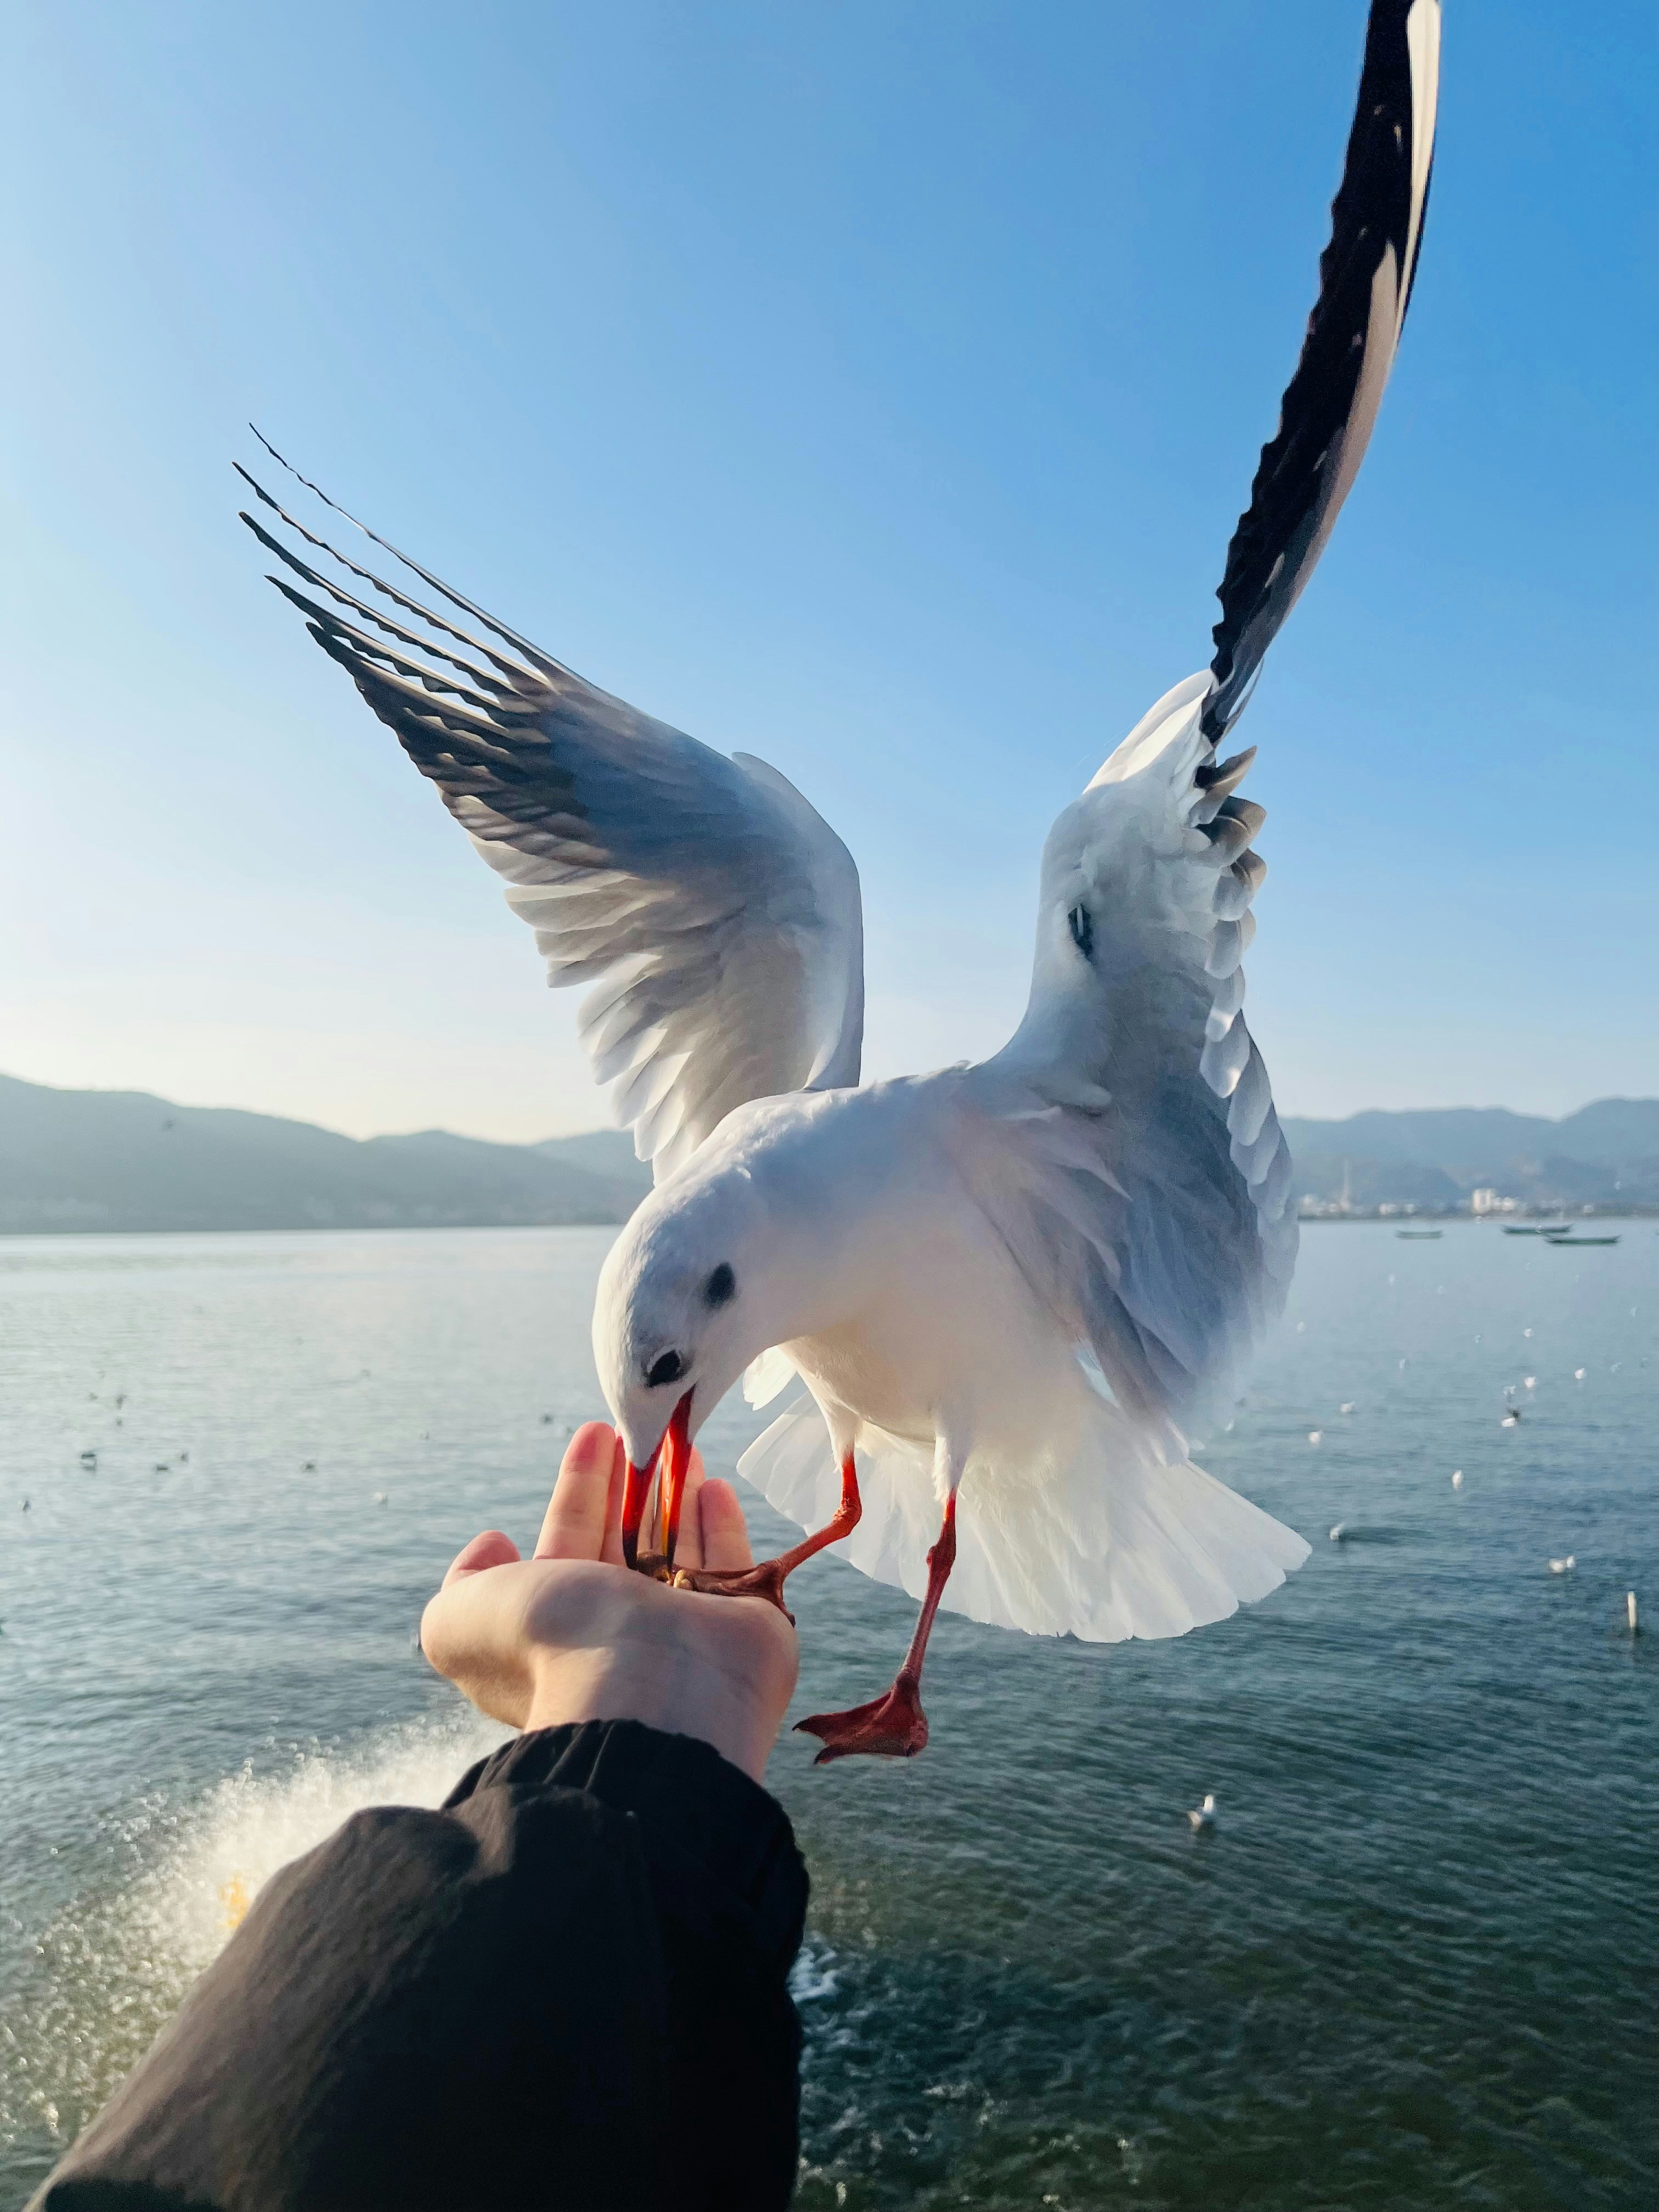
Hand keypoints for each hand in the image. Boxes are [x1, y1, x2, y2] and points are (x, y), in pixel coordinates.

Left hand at [420, 1422, 799, 1781]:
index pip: (565, 1548)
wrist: (651, 1695)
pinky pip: (728, 1562)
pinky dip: (718, 1522)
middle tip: (633, 1430)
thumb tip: (494, 1545)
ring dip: (673, 1493)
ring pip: (675, 1546)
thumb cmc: (554, 1651)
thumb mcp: (459, 1620)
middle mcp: (620, 1631)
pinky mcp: (741, 1623)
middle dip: (625, 1484)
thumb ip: (461, 1583)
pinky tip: (712, 1485)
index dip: (576, 1492)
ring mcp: (683, 1629)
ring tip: (676, 1443)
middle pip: (621, 1541)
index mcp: (559, 1629)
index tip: (592, 1436)